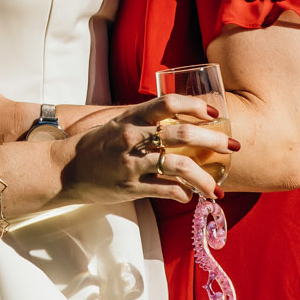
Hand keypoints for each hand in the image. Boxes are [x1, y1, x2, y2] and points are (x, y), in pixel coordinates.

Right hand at [56, 95, 233, 206]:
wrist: (66, 169)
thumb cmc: (98, 145)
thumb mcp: (121, 124)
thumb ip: (148, 121)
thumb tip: (182, 121)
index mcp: (133, 117)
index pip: (168, 103)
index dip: (195, 106)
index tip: (215, 113)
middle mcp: (133, 137)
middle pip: (181, 134)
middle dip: (213, 141)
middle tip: (233, 147)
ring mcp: (132, 163)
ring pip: (178, 166)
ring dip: (204, 177)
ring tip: (217, 188)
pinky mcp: (130, 187)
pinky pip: (165, 189)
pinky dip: (182, 193)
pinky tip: (190, 196)